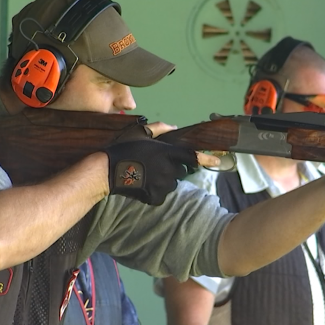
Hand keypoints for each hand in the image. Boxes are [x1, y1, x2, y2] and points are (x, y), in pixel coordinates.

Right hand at [103, 123, 217, 205]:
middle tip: (154, 165)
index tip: (218, 161)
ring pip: (170, 184)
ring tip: (145, 175)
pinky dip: (154, 192)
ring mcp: (162, 185)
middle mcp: (168, 169)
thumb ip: (159, 129)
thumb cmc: (122, 149)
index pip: (191, 156)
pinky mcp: (155, 197)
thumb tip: (173, 127)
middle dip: (172, 169)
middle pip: (180, 171)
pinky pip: (161, 195)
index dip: (206, 158)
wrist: (106, 171)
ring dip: (163, 181)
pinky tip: (142, 185)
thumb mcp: (139, 132)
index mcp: (166, 152)